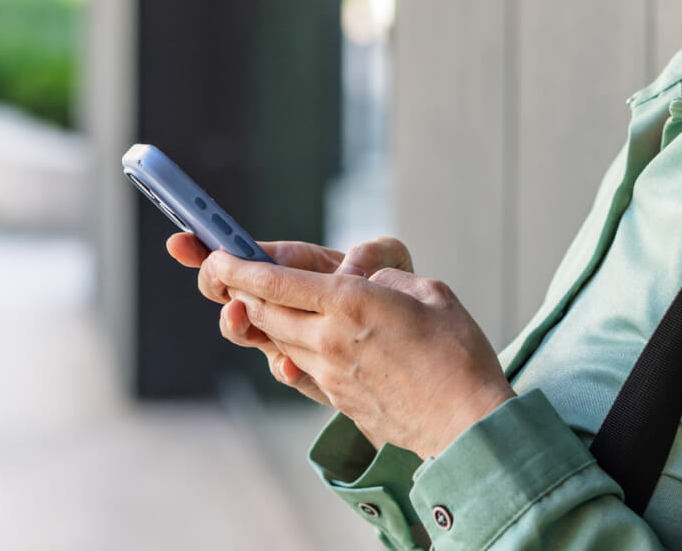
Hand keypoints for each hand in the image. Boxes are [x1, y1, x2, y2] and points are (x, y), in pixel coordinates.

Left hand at [204, 250, 515, 459]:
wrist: (465, 425)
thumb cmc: (458, 355)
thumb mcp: (430, 292)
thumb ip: (387, 279)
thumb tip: (363, 281)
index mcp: (350, 304)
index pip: (275, 282)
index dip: (238, 267)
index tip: (216, 255)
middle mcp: (329, 340)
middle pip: (264, 312)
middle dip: (240, 292)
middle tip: (227, 276)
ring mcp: (329, 375)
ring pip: (277, 342)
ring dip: (262, 322)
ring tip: (257, 305)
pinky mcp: (337, 400)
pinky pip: (299, 371)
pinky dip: (288, 352)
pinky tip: (291, 346)